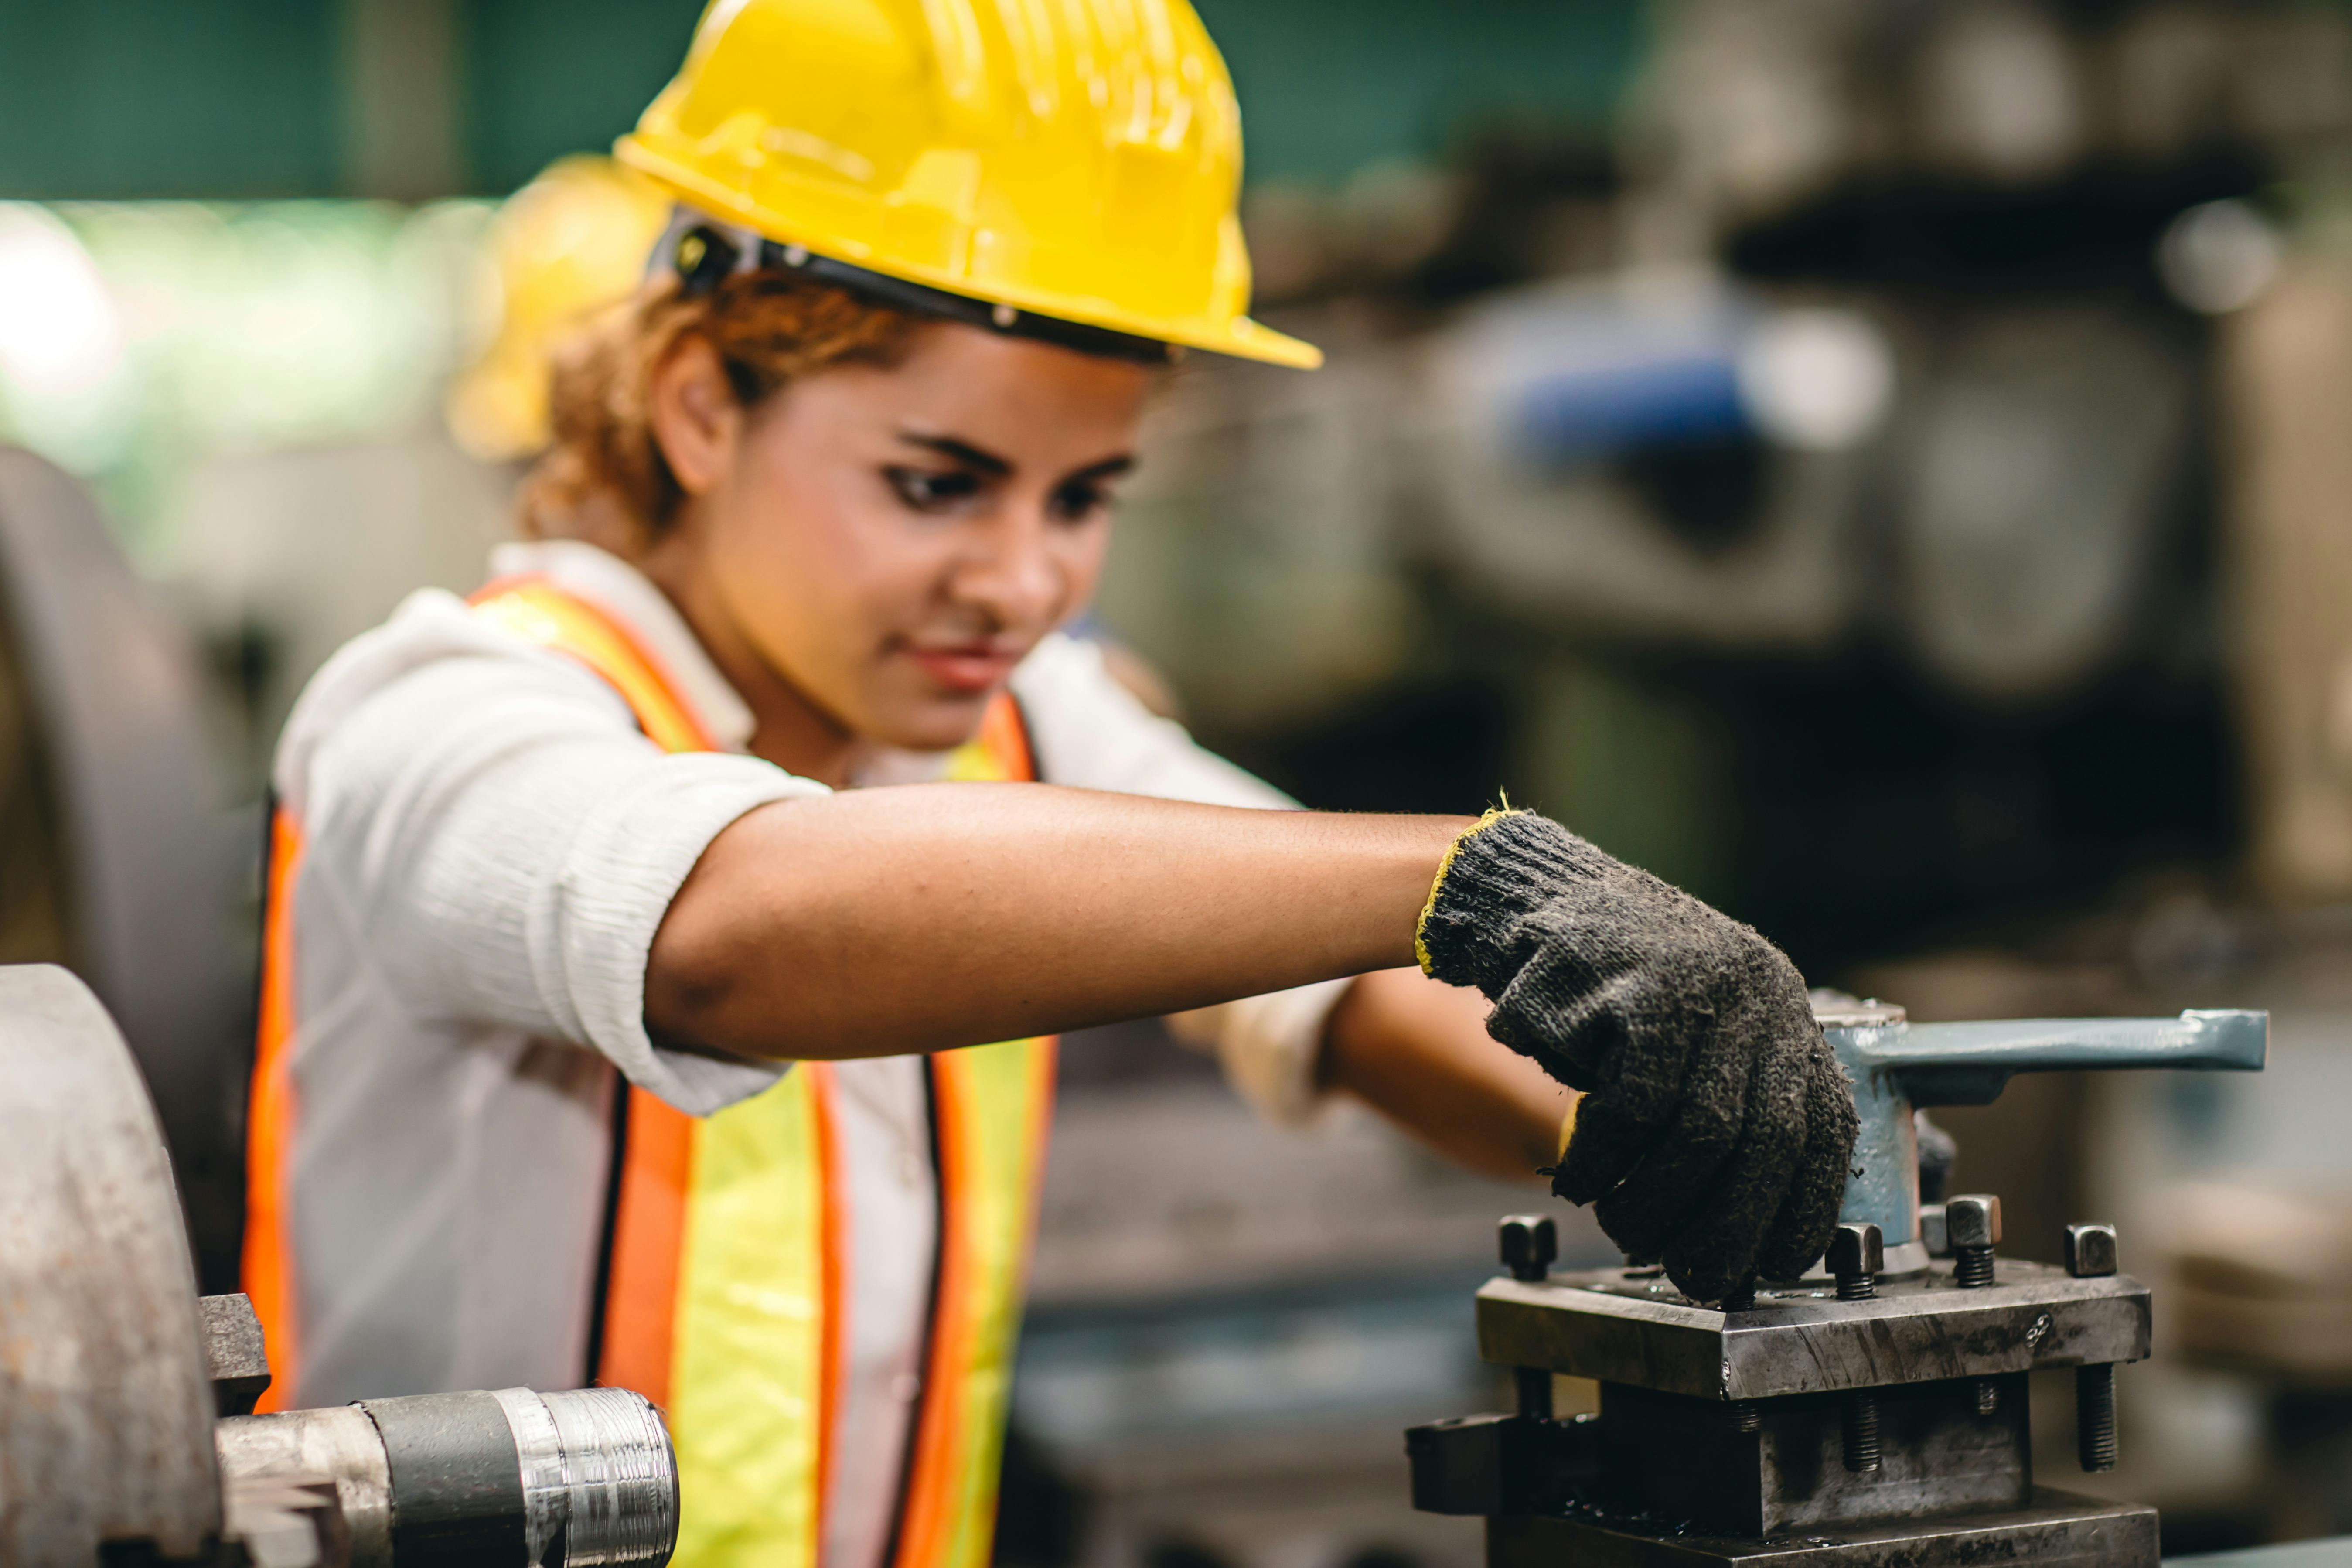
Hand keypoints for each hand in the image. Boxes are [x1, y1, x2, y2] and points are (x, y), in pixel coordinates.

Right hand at [1416, 811, 1856, 1301]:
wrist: (1531, 899)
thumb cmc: (1605, 993)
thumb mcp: (1691, 1037)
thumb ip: (1731, 1102)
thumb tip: (1761, 1215)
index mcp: (1782, 1012)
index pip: (1827, 1128)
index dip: (1804, 1208)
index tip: (1770, 1264)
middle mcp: (1760, 994)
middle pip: (1769, 1142)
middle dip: (1727, 1227)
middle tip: (1687, 1271)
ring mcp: (1704, 986)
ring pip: (1702, 1134)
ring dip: (1656, 1202)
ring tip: (1621, 1224)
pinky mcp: (1641, 990)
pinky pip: (1635, 1107)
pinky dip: (1605, 1160)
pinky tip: (1579, 1176)